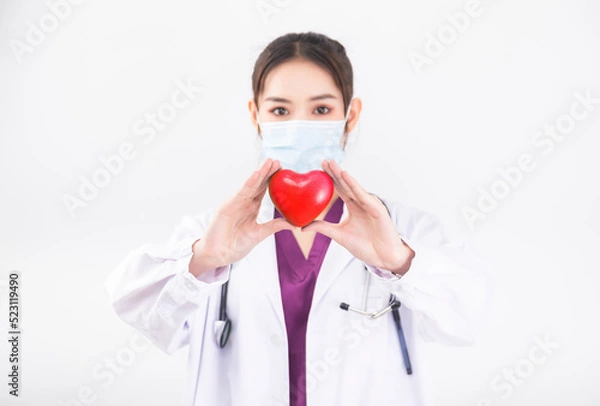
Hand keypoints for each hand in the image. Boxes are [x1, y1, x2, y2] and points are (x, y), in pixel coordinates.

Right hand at [190, 158, 293, 275]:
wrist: (218, 255)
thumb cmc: (235, 245)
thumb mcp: (259, 234)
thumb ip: (274, 226)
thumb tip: (294, 224)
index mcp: (251, 208)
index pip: (264, 190)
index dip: (273, 180)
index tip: (284, 171)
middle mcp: (244, 202)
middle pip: (258, 184)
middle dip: (268, 172)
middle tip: (278, 161)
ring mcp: (235, 202)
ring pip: (250, 184)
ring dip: (260, 173)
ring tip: (270, 162)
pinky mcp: (228, 206)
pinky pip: (241, 192)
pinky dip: (249, 182)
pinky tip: (257, 173)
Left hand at [301, 160, 414, 274]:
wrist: (383, 258)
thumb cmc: (366, 247)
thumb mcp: (339, 235)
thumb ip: (323, 228)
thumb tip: (302, 226)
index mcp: (353, 206)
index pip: (340, 189)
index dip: (330, 178)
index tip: (320, 168)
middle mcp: (362, 202)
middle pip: (346, 184)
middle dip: (334, 172)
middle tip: (323, 161)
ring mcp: (370, 204)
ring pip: (353, 187)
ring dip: (342, 175)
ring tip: (332, 164)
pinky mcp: (377, 209)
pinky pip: (363, 195)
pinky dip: (354, 185)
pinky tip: (345, 175)